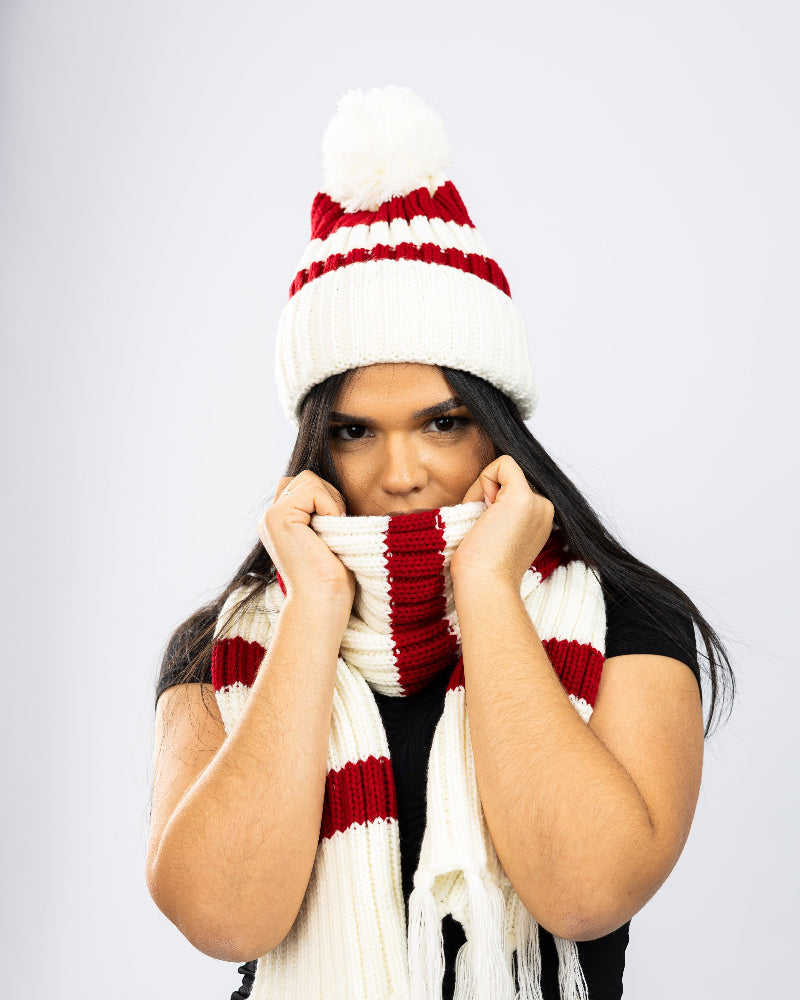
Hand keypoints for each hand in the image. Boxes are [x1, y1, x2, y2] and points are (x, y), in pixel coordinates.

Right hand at [257, 472, 354, 610]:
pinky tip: (327, 530)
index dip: (324, 498)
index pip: (302, 486)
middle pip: (306, 478)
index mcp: (279, 523)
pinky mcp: (277, 517)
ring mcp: (270, 516)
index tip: (334, 526)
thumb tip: (331, 488)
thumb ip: (319, 511)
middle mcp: (270, 518)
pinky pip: (313, 490)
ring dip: (330, 501)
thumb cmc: (332, 576)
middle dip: (328, 496)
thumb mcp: (325, 535)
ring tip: (330, 530)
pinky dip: (329, 506)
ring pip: (309, 479)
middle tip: (335, 526)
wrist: (322, 599)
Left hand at [451, 455, 553, 588]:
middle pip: (507, 478)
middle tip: (483, 526)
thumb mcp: (497, 530)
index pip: (512, 487)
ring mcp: (538, 503)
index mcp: (540, 519)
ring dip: (484, 490)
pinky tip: (483, 509)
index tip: (486, 526)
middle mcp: (545, 510)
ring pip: (505, 470)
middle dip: (487, 493)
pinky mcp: (523, 498)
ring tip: (484, 523)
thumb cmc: (481, 567)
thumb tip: (487, 487)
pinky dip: (485, 478)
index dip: (490, 499)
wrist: (483, 584)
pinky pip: (503, 463)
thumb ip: (500, 510)